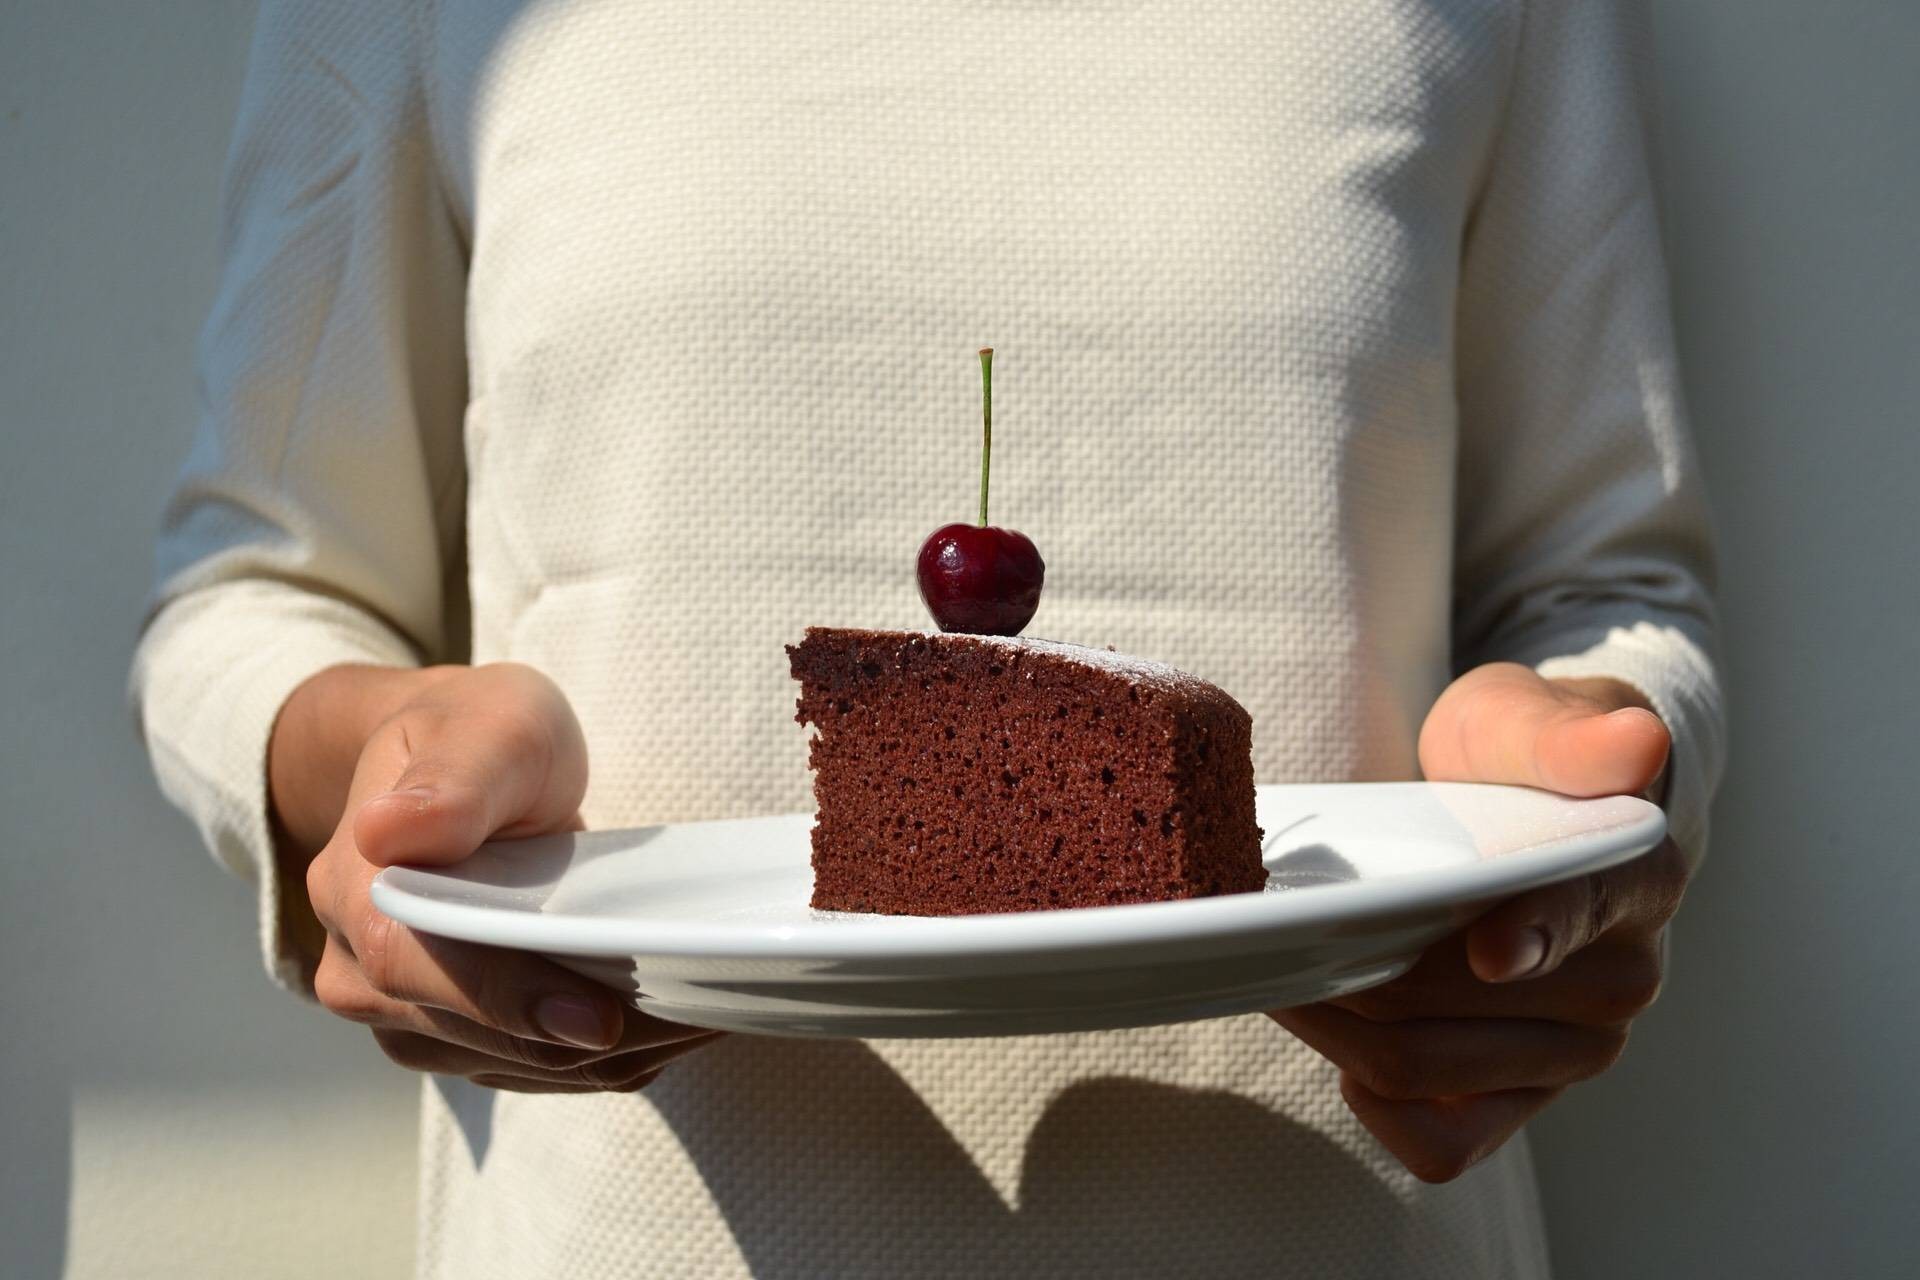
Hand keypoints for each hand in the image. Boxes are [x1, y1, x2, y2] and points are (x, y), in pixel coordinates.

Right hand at [273, 663, 720, 1091]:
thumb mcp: (485, 725)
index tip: (600, 1018)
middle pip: (477, 1034)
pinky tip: (669, 1025)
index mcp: (357, 889)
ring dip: (611, 1055)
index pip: (418, 966)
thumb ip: (452, 780)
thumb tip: (389, 829)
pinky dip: (603, 1057)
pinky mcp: (453, 1038)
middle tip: (703, 1011)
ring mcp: (404, 1014)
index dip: (509, 1000)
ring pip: (514, 1067)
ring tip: (703, 1015)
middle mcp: (360, 970)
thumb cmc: (475, 734)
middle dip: (589, 1038)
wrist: (452, 762)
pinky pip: (532, 1070)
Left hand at [1269, 662, 1687, 1181]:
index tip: (1485, 949)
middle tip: (1283, 926)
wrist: (1513, 809)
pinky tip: (1348, 1041)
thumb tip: (1636, 744)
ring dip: (1337, 1028)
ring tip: (1285, 971)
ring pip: (1428, 1071)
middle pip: (1466, 998)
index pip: (1586, 913)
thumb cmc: (1510, 759)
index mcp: (1636, 877)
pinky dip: (1374, 1102)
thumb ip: (1567, 734)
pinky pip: (1441, 1147)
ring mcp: (1575, 1052)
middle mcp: (1622, 980)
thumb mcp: (1521, 719)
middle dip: (1361, 967)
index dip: (1534, 934)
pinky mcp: (1522, 1102)